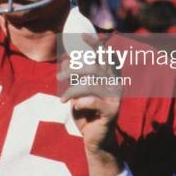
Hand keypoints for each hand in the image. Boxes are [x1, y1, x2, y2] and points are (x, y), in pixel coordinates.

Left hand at [60, 37, 123, 175]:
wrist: (94, 139)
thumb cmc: (86, 111)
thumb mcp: (77, 90)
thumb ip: (74, 74)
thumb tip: (65, 58)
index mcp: (110, 75)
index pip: (106, 54)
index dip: (96, 43)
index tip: (83, 36)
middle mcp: (116, 83)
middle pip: (94, 67)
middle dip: (73, 70)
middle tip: (59, 77)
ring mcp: (116, 97)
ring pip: (89, 84)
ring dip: (71, 90)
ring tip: (62, 99)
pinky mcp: (112, 111)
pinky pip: (91, 100)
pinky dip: (79, 102)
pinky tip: (76, 107)